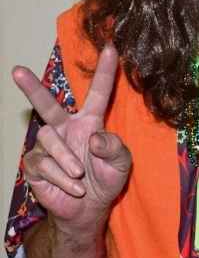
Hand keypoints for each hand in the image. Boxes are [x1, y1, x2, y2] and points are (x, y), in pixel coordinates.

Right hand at [13, 45, 131, 228]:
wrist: (88, 209)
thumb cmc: (106, 180)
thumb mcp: (121, 164)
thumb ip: (115, 149)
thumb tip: (95, 138)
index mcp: (90, 122)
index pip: (98, 93)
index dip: (105, 71)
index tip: (111, 48)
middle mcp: (66, 128)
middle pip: (47, 104)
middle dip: (32, 87)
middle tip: (17, 70)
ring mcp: (48, 145)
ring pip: (49, 138)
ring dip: (67, 159)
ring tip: (80, 176)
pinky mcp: (35, 164)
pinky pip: (44, 163)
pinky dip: (61, 177)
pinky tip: (73, 187)